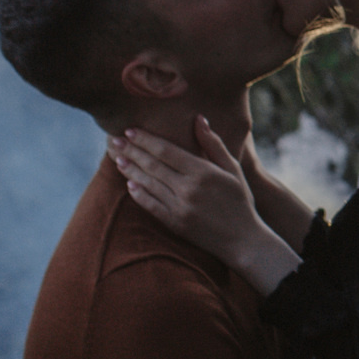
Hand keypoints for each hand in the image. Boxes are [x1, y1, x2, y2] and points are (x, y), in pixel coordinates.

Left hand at [108, 119, 302, 294]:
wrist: (244, 240)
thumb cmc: (240, 200)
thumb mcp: (233, 169)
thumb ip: (213, 144)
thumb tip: (199, 118)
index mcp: (204, 172)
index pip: (166, 150)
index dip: (146, 139)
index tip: (131, 130)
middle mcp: (189, 188)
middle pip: (153, 165)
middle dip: (131, 151)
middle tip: (114, 140)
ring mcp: (180, 207)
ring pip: (148, 184)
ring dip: (130, 170)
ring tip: (118, 158)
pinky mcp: (175, 223)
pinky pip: (151, 205)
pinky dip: (138, 194)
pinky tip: (129, 184)